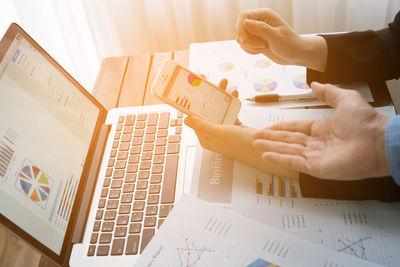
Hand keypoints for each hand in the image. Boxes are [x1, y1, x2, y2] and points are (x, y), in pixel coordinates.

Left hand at [184, 78, 297, 178]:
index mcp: (206, 138)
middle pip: (207, 110)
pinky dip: (232, 103)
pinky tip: (233, 94)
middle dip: (207, 94)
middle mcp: (214, 134)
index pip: (196, 117)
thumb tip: (186, 119)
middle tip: (206, 80)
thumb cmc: (241, 146)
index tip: (192, 89)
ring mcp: (225, 130)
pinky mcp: (235, 127)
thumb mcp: (219, 133)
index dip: (193, 103)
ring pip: (219, 109)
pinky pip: (230, 111)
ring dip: (221, 96)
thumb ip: (203, 126)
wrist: (263, 150)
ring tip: (224, 83)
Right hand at [235, 8, 327, 70]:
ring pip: (240, 37)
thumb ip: (260, 29)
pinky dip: (249, 50)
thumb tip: (244, 22)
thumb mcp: (276, 36)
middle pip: (239, 26)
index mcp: (265, 15)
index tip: (244, 40)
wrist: (295, 54)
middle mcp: (259, 21)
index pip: (243, 16)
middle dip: (245, 39)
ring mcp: (256, 31)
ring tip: (263, 48)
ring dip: (248, 46)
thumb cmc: (290, 44)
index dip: (240, 28)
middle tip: (259, 46)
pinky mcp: (255, 40)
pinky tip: (261, 51)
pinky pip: (244, 45)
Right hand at [253, 82, 389, 179]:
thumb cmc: (365, 121)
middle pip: (288, 140)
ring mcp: (316, 157)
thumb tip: (315, 85)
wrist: (378, 141)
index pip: (296, 128)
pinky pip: (294, 162)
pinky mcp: (316, 168)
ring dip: (271, 147)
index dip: (281, 127)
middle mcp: (317, 143)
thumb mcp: (345, 98)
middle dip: (271, 138)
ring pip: (288, 150)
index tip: (267, 128)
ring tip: (256, 144)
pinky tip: (266, 155)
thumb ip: (328, 92)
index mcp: (323, 128)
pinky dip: (279, 159)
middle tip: (255, 137)